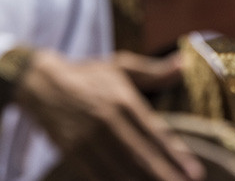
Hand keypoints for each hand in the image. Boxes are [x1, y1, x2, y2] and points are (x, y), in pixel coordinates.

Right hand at [16, 50, 203, 180]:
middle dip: (164, 176)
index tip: (194, 172)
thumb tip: (185, 64)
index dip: (175, 156)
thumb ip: (154, 71)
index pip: (155, 134)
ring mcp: (87, 141)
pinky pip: (97, 176)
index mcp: (123, 101)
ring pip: (120, 171)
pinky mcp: (71, 154)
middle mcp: (107, 122)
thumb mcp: (121, 66)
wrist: (39, 83)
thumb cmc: (87, 74)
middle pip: (141, 157)